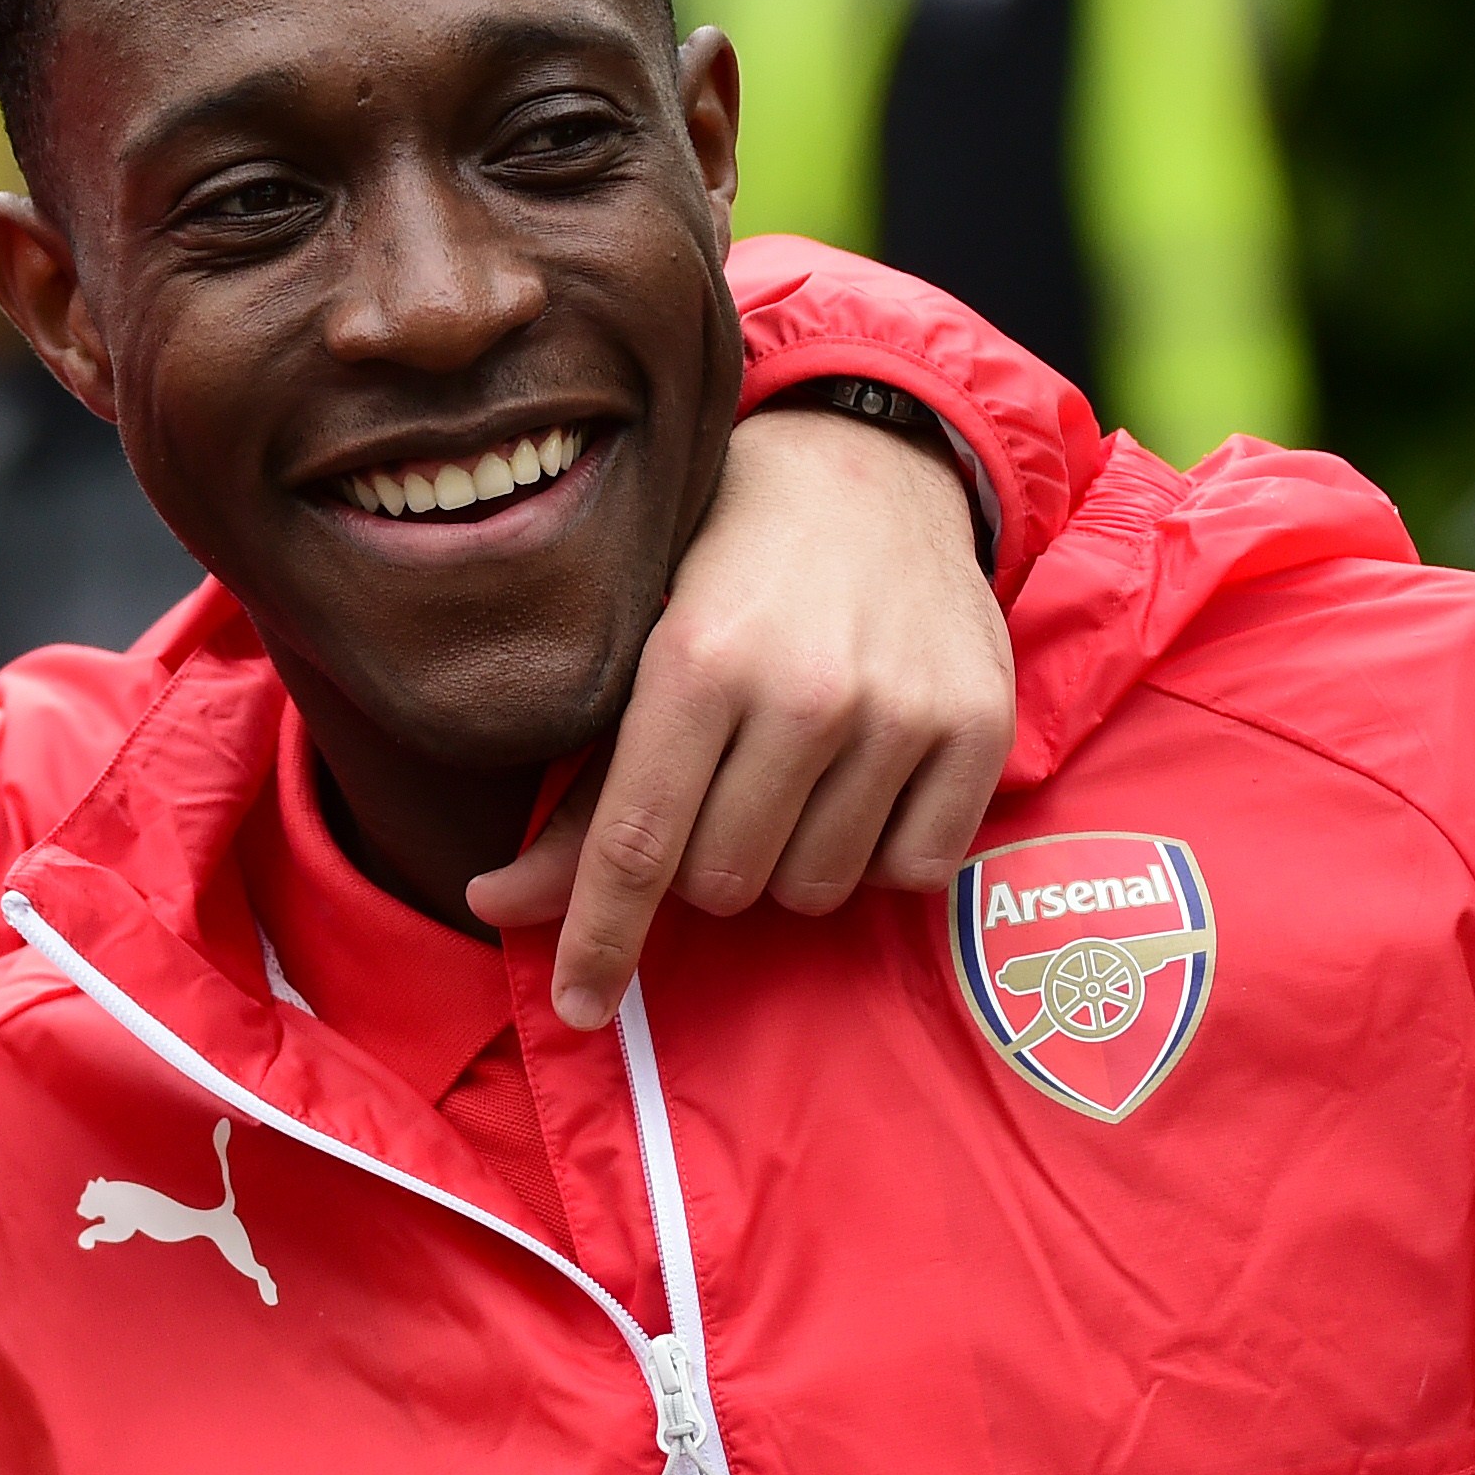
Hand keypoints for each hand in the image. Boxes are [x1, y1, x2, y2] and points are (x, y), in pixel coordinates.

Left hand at [468, 398, 1009, 1027]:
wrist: (870, 468)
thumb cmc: (726, 566)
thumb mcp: (637, 651)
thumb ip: (579, 794)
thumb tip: (495, 903)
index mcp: (696, 659)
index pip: (635, 846)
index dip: (598, 940)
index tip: (578, 1007)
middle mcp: (805, 689)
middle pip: (723, 885)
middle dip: (704, 860)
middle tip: (720, 780)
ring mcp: (901, 710)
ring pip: (815, 890)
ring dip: (788, 858)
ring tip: (791, 772)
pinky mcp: (980, 726)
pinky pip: (910, 871)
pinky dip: (876, 851)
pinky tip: (862, 776)